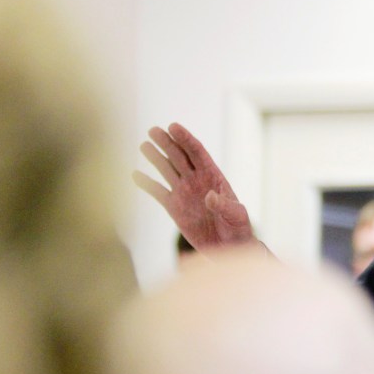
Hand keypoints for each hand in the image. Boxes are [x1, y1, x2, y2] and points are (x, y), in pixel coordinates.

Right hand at [134, 123, 256, 249]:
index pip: (197, 152)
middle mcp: (196, 180)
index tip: (173, 126)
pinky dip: (147, 184)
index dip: (185, 139)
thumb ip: (224, 205)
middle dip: (167, 142)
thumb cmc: (237, 228)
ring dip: (155, 157)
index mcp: (213, 176)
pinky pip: (158, 192)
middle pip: (179, 156)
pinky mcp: (174, 207)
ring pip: (167, 169)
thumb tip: (210, 196)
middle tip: (153, 130)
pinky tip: (135, 175)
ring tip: (143, 145)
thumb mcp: (236, 215)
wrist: (228, 247)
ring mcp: (184, 192)